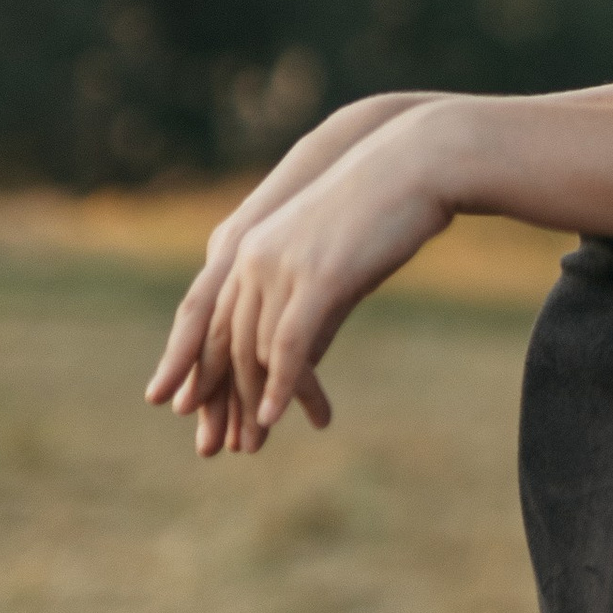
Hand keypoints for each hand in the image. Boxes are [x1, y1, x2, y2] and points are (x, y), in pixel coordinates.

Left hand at [168, 104, 463, 453]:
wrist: (416, 164)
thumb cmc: (382, 212)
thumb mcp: (334, 267)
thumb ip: (308, 313)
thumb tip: (296, 363)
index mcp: (248, 248)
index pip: (208, 321)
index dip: (199, 371)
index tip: (196, 414)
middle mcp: (252, 258)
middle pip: (223, 342)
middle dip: (223, 399)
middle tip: (225, 447)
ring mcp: (281, 267)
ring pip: (254, 350)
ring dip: (253, 402)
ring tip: (255, 442)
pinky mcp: (316, 277)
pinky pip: (288, 344)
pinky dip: (280, 385)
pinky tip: (275, 416)